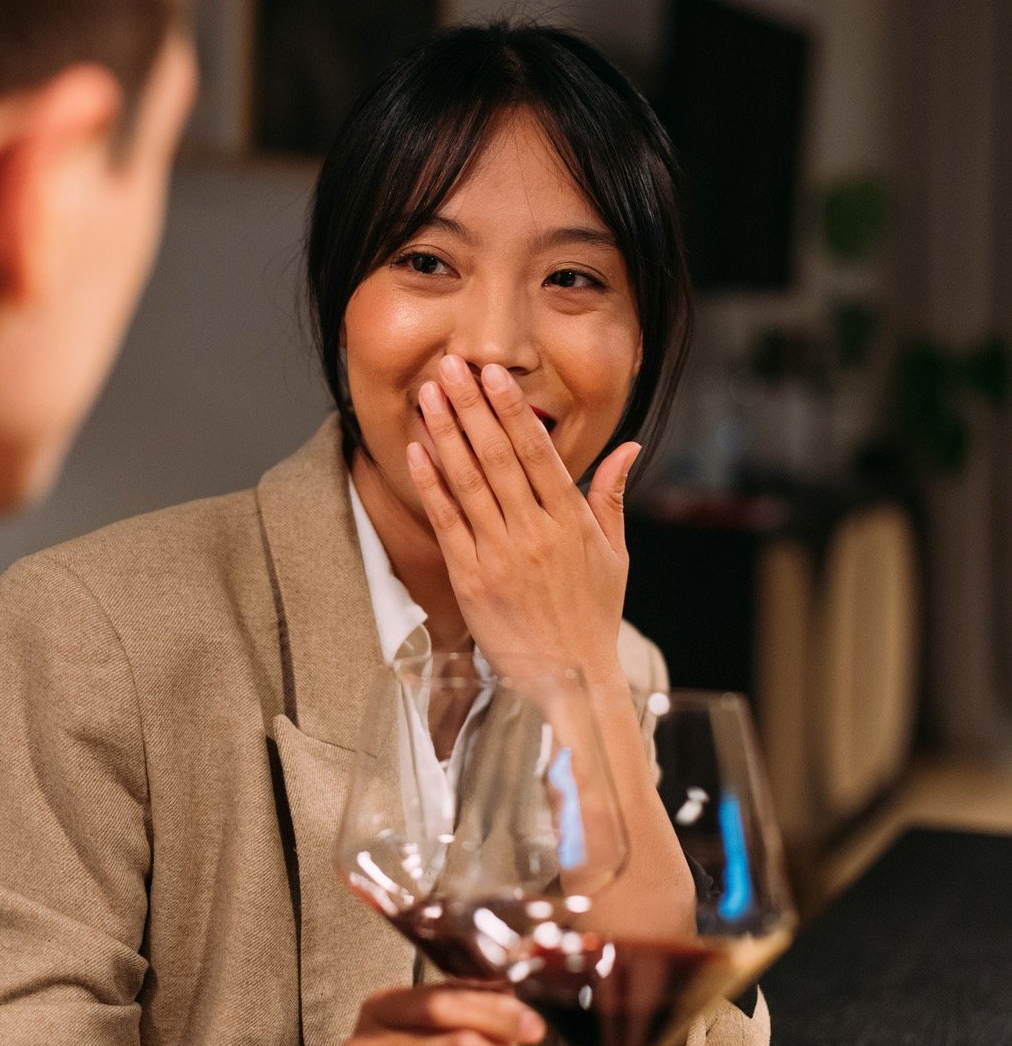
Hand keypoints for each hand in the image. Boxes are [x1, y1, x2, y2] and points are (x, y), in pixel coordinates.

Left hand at [406, 356, 639, 684]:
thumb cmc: (593, 615)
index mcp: (571, 521)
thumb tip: (629, 446)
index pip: (538, 452)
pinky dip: (431, 484)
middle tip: (449, 367)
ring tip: (428, 395)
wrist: (571, 679)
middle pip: (498, 457)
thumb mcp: (615, 553)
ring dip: (446, 434)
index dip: (511, 410)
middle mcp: (535, 532)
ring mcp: (501, 555)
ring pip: (468, 482)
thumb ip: (612, 495)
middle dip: (472, 407)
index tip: (492, 374)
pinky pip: (447, 522)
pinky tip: (416, 451)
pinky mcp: (472, 580)